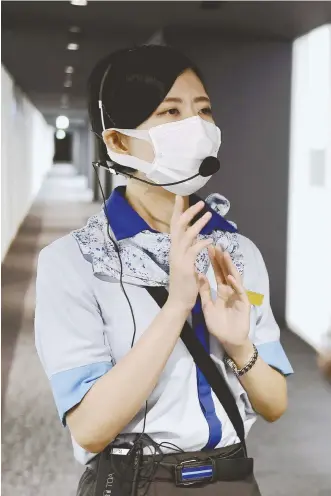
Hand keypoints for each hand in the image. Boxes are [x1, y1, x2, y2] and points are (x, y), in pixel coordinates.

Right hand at [168, 196, 213, 312]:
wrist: (178, 302)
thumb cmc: (183, 284)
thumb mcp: (185, 262)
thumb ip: (189, 249)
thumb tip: (196, 237)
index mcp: (174, 249)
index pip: (174, 226)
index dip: (177, 211)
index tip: (180, 198)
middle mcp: (174, 250)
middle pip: (178, 225)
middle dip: (188, 212)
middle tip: (200, 203)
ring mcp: (178, 258)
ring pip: (186, 234)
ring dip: (197, 223)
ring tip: (208, 214)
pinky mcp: (185, 266)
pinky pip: (194, 250)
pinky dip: (202, 243)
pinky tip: (210, 240)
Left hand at [198, 245, 250, 360]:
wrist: (228, 340)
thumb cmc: (218, 325)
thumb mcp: (207, 307)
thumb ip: (204, 292)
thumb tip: (200, 275)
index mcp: (222, 291)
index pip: (217, 273)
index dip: (214, 261)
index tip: (209, 249)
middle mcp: (231, 291)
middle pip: (226, 272)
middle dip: (222, 260)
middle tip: (217, 246)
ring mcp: (238, 296)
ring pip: (235, 278)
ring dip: (230, 267)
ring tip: (225, 255)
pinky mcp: (244, 303)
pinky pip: (240, 292)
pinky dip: (235, 284)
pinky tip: (230, 277)